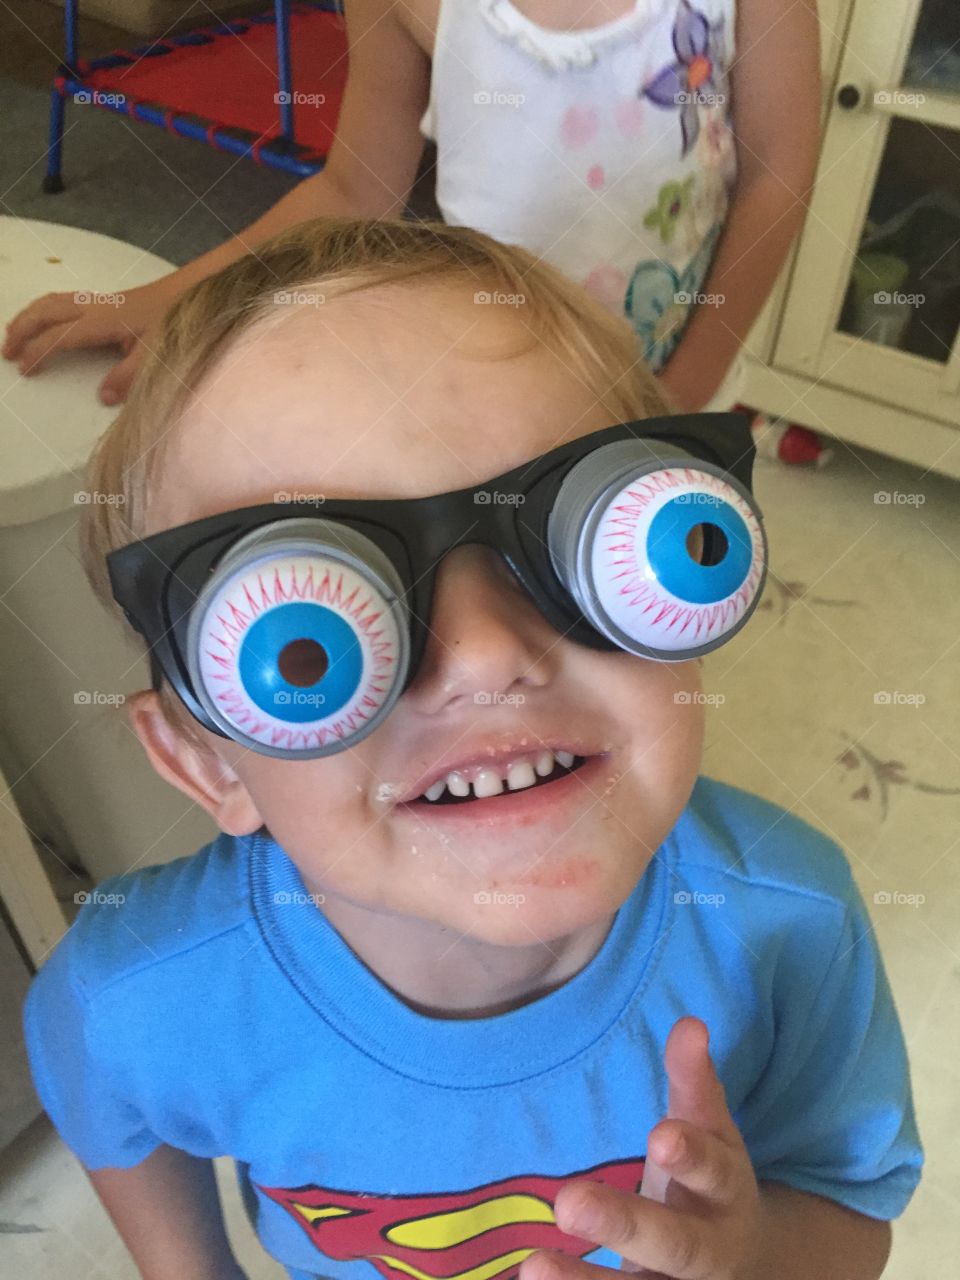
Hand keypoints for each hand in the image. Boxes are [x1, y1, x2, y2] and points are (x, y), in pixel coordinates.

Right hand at [2, 275, 179, 403]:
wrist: (191, 294)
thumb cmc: (175, 324)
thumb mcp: (156, 358)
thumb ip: (129, 378)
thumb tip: (103, 396)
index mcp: (102, 322)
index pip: (58, 337)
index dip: (38, 353)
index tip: (24, 370)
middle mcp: (93, 307)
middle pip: (44, 312)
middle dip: (21, 330)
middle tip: (5, 352)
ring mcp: (98, 301)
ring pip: (50, 301)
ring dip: (28, 317)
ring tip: (13, 335)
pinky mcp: (104, 302)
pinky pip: (62, 300)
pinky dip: (43, 310)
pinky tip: (44, 321)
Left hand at [522, 1017, 761, 1279]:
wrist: (747, 1269)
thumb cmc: (709, 1186)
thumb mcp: (712, 1135)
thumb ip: (695, 1083)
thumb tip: (689, 1022)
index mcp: (726, 1193)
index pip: (713, 1172)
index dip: (691, 1156)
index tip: (662, 1134)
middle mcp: (709, 1251)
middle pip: (674, 1245)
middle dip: (625, 1224)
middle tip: (569, 1203)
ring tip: (532, 1267)